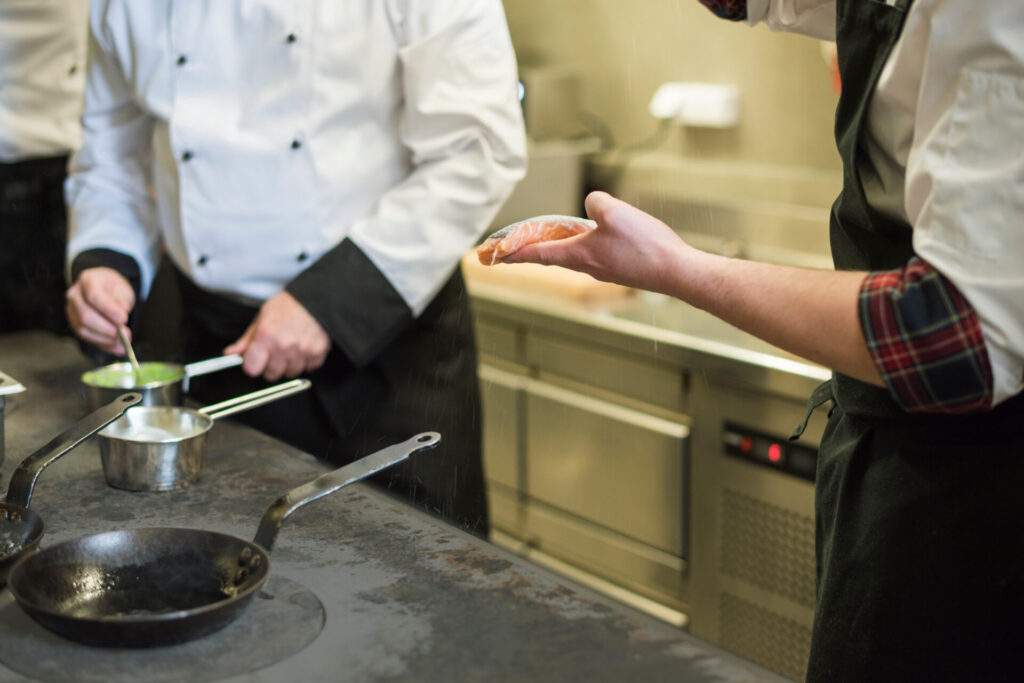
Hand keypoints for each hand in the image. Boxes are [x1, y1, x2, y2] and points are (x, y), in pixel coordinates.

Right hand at [65, 267, 135, 354]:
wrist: (105, 289)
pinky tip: (118, 347)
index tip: (123, 319)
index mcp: (87, 281)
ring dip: (106, 339)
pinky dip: (104, 345)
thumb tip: (119, 319)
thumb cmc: (113, 288)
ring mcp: (72, 312)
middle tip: (125, 333)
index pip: (93, 296)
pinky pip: (87, 339)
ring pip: (84, 330)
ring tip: (124, 341)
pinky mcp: (75, 325)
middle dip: (107, 328)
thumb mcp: (123, 289)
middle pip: (85, 316)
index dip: (108, 310)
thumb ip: (121, 301)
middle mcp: (74, 296)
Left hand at [224, 291, 329, 380]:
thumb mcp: (262, 317)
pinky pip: (309, 368)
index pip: (252, 369)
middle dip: (271, 366)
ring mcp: (302, 350)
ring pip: (291, 372)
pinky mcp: (317, 352)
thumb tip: (232, 353)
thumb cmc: (289, 304)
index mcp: (266, 336)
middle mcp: (283, 345)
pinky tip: (304, 348)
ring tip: (291, 348)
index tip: (255, 360)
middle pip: (271, 374)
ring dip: (289, 364)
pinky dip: (306, 361)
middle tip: (275, 352)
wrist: (315, 297)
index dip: (252, 365)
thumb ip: (247, 339)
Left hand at [505, 191, 691, 294]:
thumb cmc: (645, 246)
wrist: (676, 271)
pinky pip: (594, 253)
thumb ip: (595, 203)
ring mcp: (604, 269)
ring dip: (557, 246)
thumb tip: (592, 206)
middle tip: (511, 249)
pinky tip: (593, 235)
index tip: (495, 256)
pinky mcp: (621, 268)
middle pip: (551, 255)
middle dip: (530, 250)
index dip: (514, 251)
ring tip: (547, 238)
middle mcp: (587, 266)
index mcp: (579, 254)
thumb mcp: (614, 212)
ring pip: (573, 254)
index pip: (537, 253)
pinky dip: (583, 244)